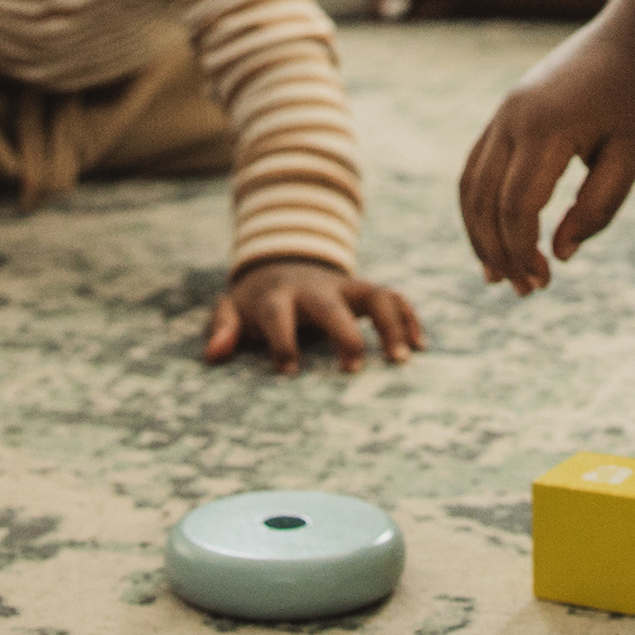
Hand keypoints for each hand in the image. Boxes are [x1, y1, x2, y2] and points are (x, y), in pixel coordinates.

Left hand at [203, 258, 426, 374]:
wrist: (282, 263)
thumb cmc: (256, 301)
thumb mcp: (230, 308)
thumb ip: (222, 328)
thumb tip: (214, 356)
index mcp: (277, 297)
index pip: (278, 315)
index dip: (282, 340)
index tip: (288, 371)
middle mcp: (315, 289)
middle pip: (331, 305)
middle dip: (344, 332)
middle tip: (353, 367)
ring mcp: (344, 288)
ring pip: (374, 295)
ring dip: (390, 323)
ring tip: (401, 360)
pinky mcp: (364, 291)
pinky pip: (394, 297)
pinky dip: (409, 318)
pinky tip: (420, 348)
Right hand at [456, 16, 634, 291]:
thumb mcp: (631, 157)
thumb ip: (597, 209)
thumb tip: (559, 254)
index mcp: (545, 128)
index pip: (516, 206)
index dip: (522, 251)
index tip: (542, 282)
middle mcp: (512, 119)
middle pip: (483, 200)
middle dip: (498, 251)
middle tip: (525, 290)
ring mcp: (504, 112)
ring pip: (470, 184)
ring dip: (478, 232)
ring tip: (496, 274)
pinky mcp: (506, 111)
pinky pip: (478, 164)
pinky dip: (479, 204)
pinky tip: (494, 233)